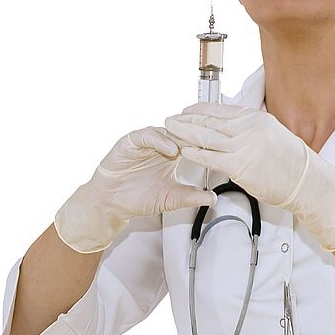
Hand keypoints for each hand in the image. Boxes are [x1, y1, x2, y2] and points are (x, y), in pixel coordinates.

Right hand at [55, 126, 216, 252]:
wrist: (111, 203)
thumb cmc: (139, 198)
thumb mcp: (172, 199)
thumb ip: (192, 197)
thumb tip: (213, 198)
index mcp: (174, 153)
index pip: (194, 142)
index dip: (207, 144)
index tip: (224, 149)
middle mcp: (162, 143)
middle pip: (183, 132)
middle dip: (197, 136)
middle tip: (213, 141)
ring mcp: (146, 141)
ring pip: (167, 130)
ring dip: (181, 136)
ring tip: (192, 146)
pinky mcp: (131, 141)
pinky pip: (147, 135)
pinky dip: (160, 140)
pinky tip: (171, 150)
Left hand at [164, 103, 334, 251]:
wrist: (307, 182)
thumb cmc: (292, 163)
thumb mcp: (272, 134)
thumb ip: (251, 129)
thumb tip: (233, 128)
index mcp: (256, 118)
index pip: (221, 110)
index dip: (199, 110)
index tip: (186, 111)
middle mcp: (249, 128)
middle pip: (210, 121)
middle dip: (186, 120)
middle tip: (170, 119)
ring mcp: (244, 146)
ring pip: (207, 137)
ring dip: (185, 134)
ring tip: (170, 131)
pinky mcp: (241, 166)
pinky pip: (212, 158)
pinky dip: (196, 154)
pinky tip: (184, 151)